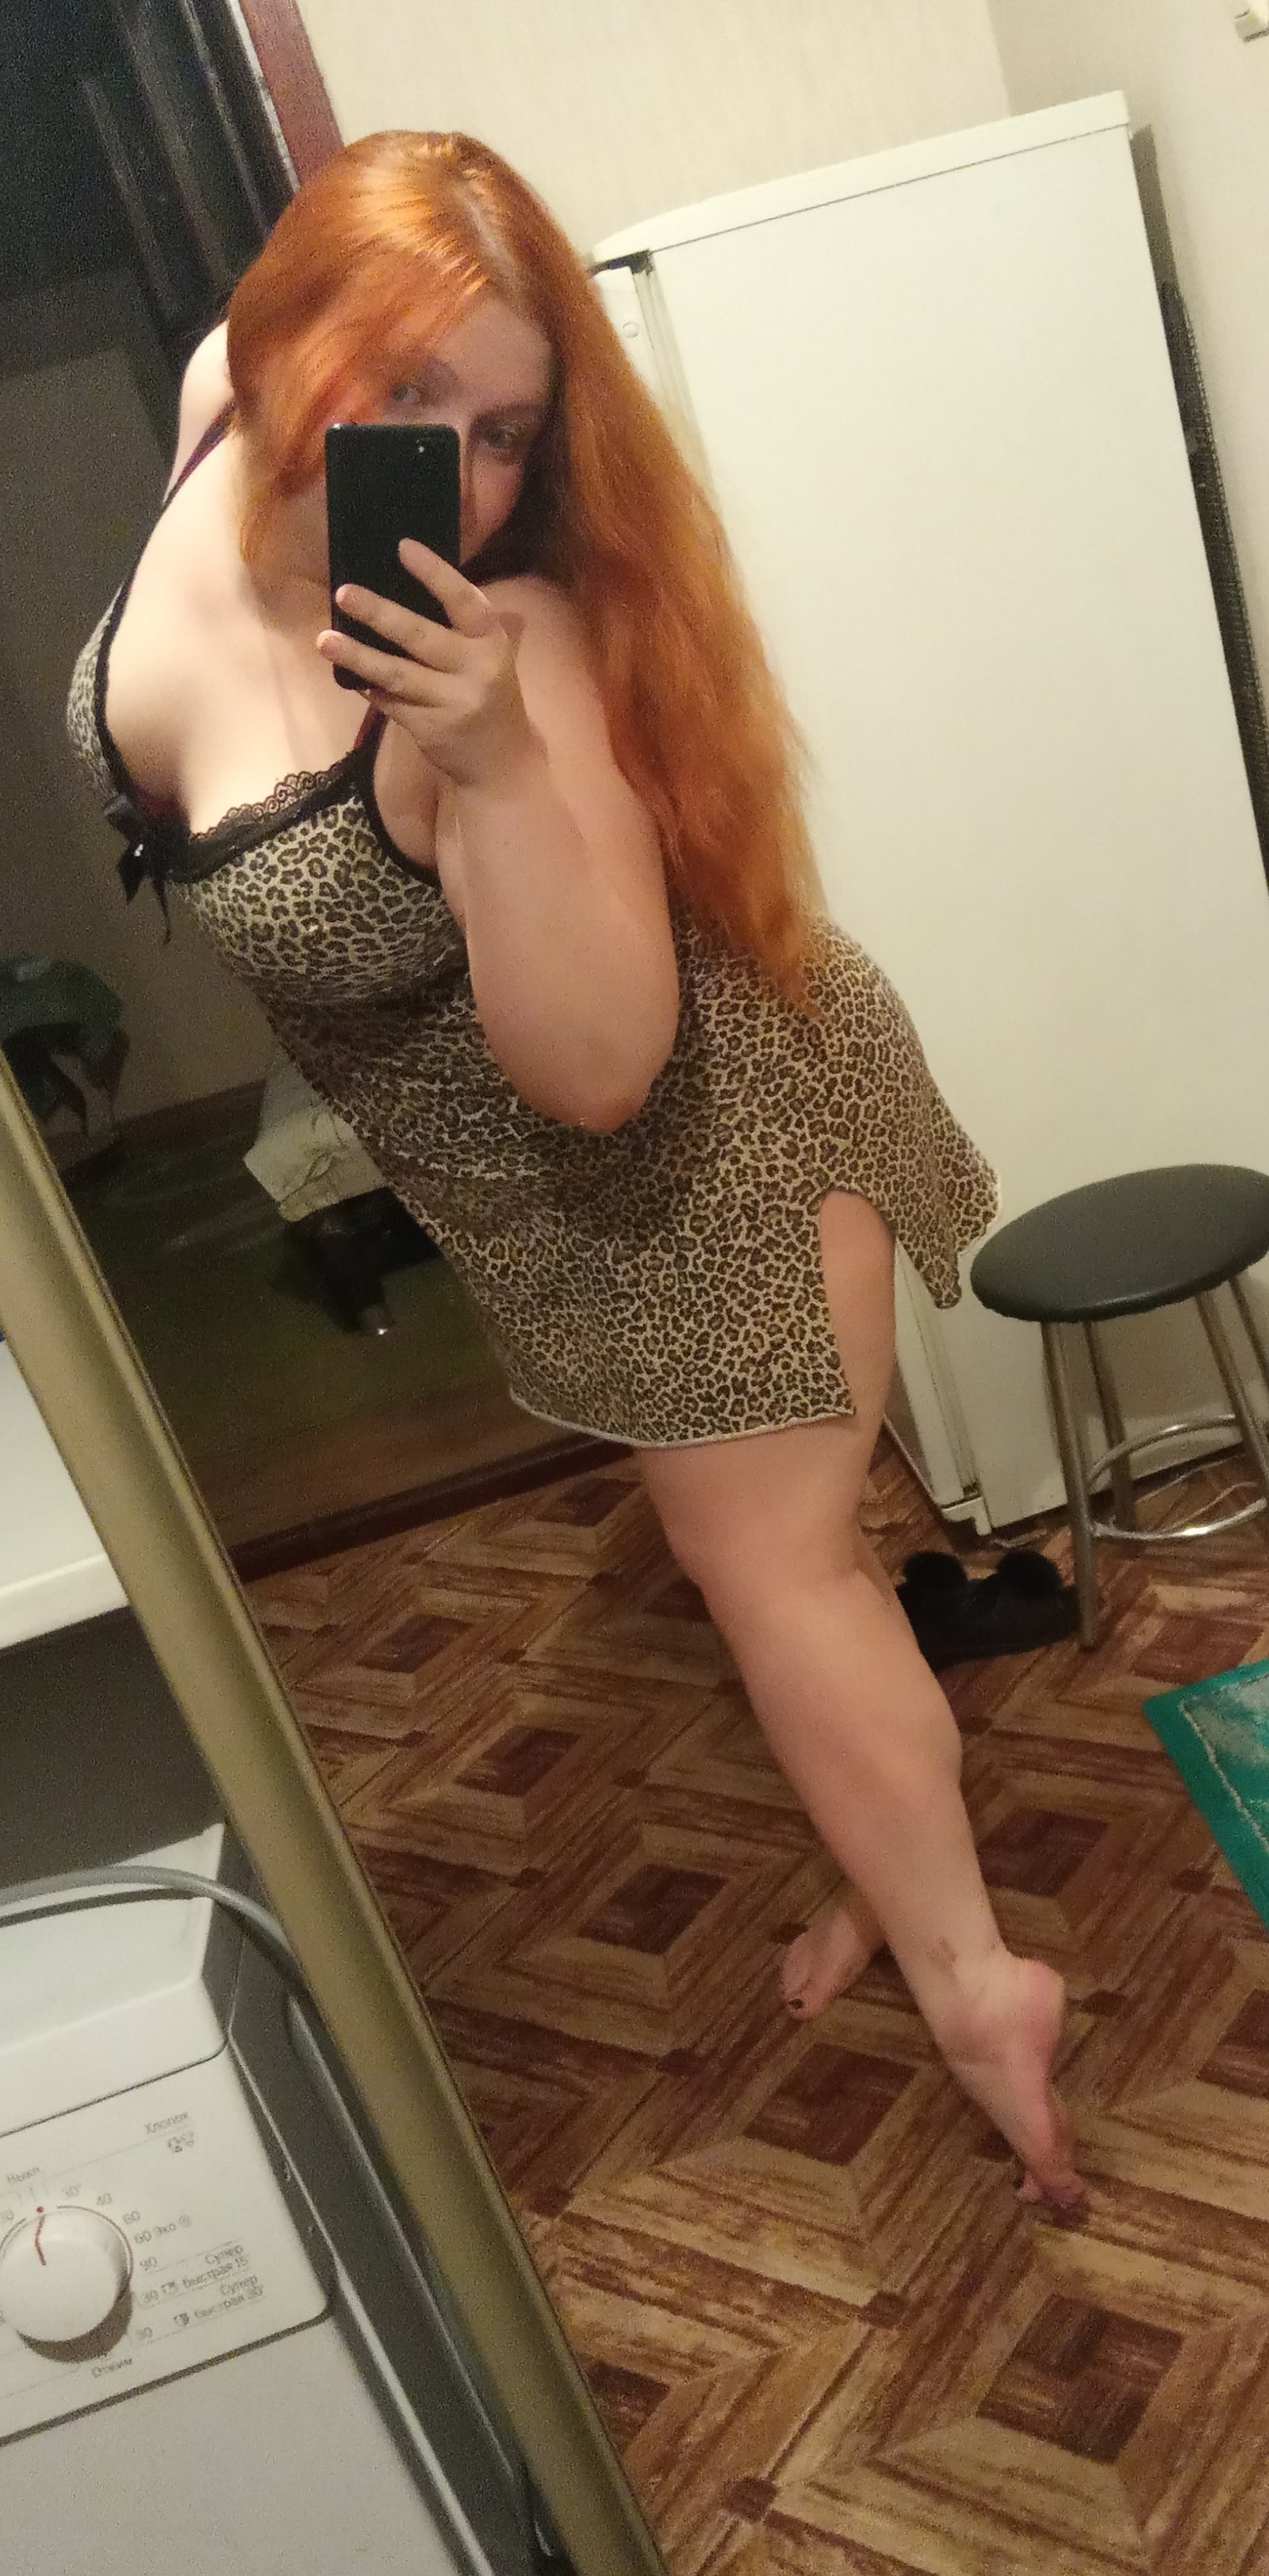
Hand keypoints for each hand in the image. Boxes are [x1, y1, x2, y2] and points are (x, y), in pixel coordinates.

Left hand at [317, 539, 533, 791]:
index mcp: (491, 642)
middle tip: (343, 592)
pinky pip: (390, 703)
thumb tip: (402, 584)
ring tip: (323, 640)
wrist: (502, 762)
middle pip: (420, 637)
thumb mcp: (489, 655)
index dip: (435, 573)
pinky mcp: (430, 730)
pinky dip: (368, 688)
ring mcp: (452, 703)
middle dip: (379, 613)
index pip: (463, 600)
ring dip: (357, 656)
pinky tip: (348, 676)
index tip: (402, 547)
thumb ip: (459, 625)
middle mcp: (475, 671)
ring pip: (397, 674)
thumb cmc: (489, 694)